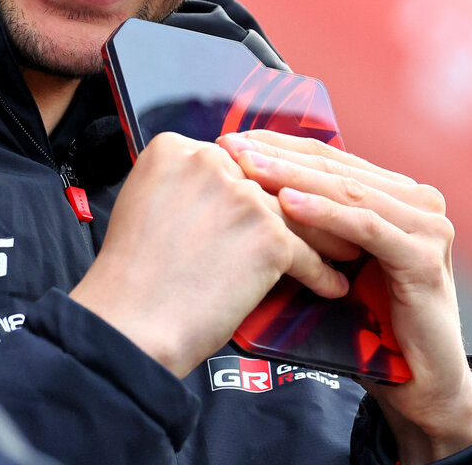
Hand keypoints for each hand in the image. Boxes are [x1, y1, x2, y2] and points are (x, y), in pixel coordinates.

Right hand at [68, 132, 348, 377]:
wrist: (130, 321)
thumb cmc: (132, 278)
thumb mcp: (144, 204)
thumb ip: (183, 186)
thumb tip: (219, 193)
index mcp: (174, 149)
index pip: (233, 158)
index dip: (257, 181)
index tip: (274, 197)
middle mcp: (210, 162)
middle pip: (268, 182)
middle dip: (300, 203)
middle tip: (326, 219)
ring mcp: (242, 196)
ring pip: (297, 214)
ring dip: (325, 236)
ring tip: (342, 250)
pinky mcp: (268, 235)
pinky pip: (305, 253)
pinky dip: (321, 272)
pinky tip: (331, 283)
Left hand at [218, 130, 471, 463]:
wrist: (418, 384)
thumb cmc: (371, 325)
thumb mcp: (335, 263)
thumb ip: (311, 225)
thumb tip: (245, 191)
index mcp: (397, 195)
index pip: (330, 158)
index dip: (279, 147)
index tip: (231, 141)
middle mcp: (418, 202)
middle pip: (335, 168)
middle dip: (278, 157)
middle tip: (229, 147)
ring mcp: (427, 227)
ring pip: (347, 192)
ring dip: (293, 178)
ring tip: (249, 168)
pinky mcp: (424, 257)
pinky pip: (364, 228)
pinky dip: (324, 214)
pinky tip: (286, 205)